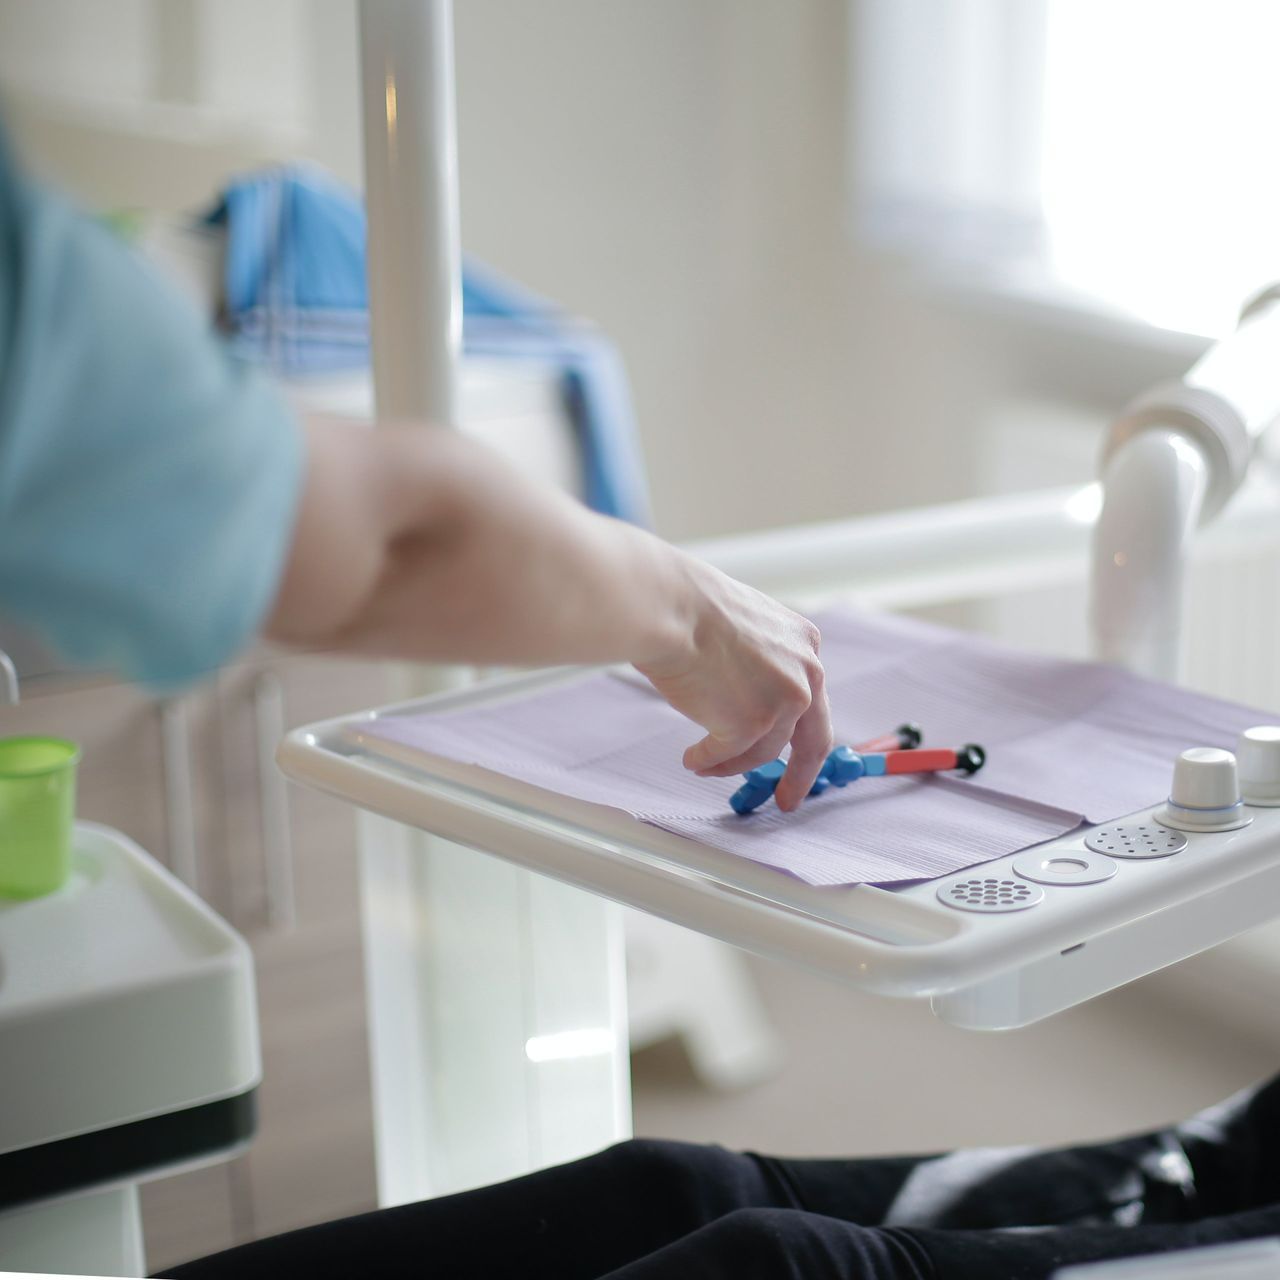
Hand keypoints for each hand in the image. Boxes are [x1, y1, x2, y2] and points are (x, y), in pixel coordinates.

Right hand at [634, 559, 832, 810]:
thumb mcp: (746, 626)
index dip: (800, 729)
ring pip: (762, 751)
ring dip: (730, 762)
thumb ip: (760, 662)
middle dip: (801, 775)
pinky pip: (729, 755)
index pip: (813, 697)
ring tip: (703, 763)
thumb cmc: (689, 607)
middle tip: (787, 799)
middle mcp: (806, 673)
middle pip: (813, 738)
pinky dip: (708, 761)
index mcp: (805, 643)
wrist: (669, 608)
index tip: (795, 753)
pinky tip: (692, 759)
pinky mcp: (753, 725)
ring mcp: (783, 701)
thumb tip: (740, 697)